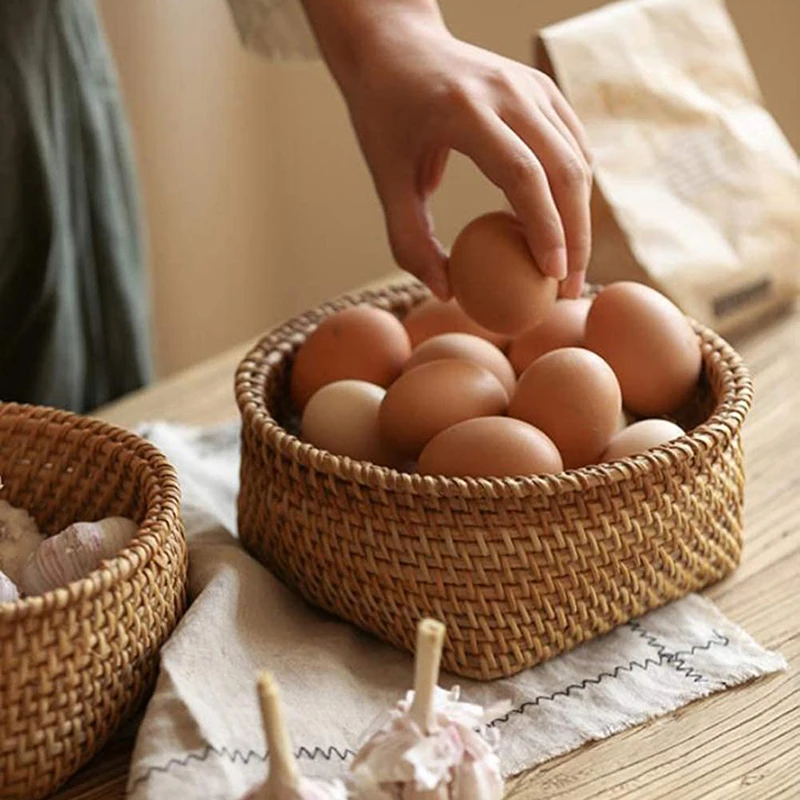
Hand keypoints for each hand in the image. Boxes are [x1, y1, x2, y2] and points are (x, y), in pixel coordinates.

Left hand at [301, 0, 592, 299]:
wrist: (396, 46)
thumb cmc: (385, 115)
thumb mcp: (384, 178)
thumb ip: (408, 238)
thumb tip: (445, 291)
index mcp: (464, 110)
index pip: (522, 174)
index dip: (544, 228)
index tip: (552, 276)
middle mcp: (507, 91)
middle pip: (563, 169)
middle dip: (575, 235)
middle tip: (569, 288)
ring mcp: (531, 85)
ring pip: (577, 158)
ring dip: (581, 217)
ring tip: (571, 267)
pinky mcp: (542, 88)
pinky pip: (573, 144)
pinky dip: (575, 189)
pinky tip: (565, 226)